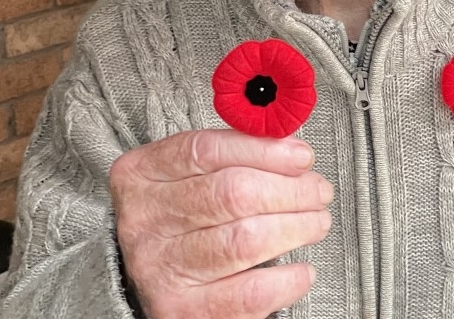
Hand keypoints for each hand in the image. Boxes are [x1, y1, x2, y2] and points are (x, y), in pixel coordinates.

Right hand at [110, 129, 332, 318]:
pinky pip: (248, 295)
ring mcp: (159, 268)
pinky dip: (286, 280)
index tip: (302, 157)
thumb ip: (233, 154)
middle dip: (290, 190)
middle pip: (232, 194)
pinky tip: (301, 269)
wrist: (136, 275)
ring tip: (316, 222)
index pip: (207, 150)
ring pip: (244, 241)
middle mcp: (144, 220)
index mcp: (141, 175)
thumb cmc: (175, 215)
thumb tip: (291, 151)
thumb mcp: (186, 173)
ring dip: (296, 228)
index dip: (264, 151)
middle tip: (318, 191)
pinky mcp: (180, 310)